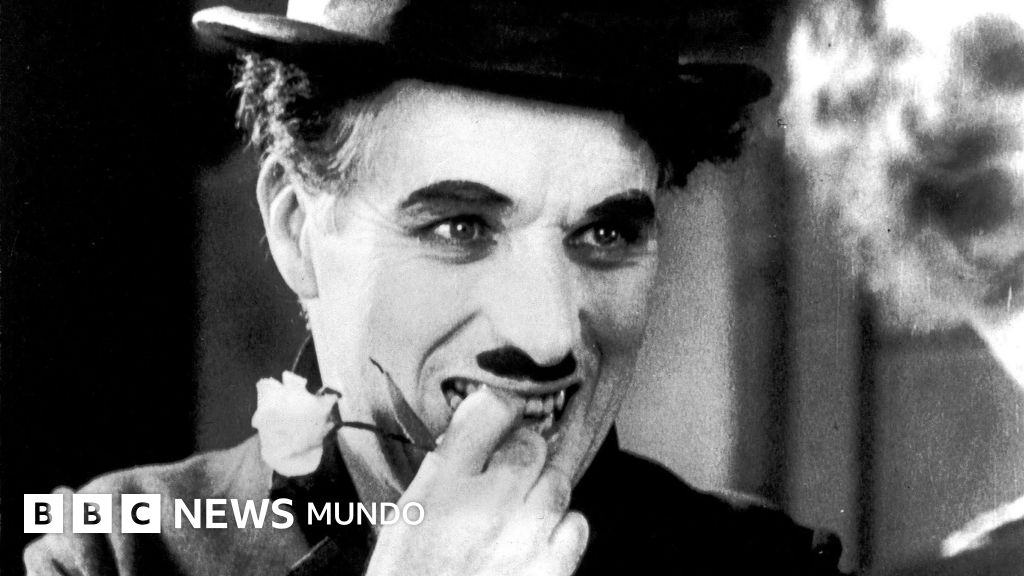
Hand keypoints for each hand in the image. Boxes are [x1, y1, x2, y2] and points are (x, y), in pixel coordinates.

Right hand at [365, 386, 588, 575]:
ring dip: (542, 490)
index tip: (499, 415)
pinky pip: (576, 525)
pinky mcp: (552, 568)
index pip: (491, 408)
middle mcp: (488, 500)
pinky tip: (538, 539)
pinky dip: (562, 528)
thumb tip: (478, 427)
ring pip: (558, 481)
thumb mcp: (406, 515)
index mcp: (442, 484)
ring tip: (519, 513)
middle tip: (507, 474)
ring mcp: (526, 534)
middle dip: (523, 453)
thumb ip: (444, 468)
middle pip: (532, 444)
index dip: (499, 407)